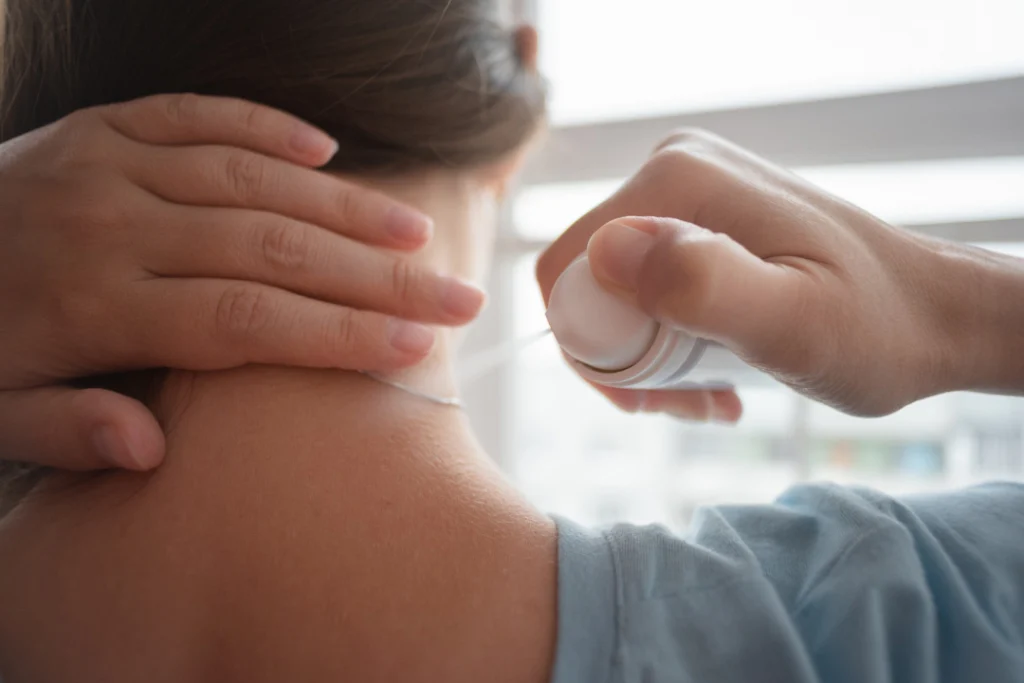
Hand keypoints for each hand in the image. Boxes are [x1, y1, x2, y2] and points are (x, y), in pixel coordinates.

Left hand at [0, 94, 485, 470]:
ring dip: (344, 204)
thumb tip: (153, 448)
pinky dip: (265, 128)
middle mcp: (112, 222)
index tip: (417, 349)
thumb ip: (62, 431)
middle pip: (273, 247)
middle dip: (377, 275)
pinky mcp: (99, 126)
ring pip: (252, 178)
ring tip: (418, 231)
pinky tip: (325, 152)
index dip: (339, 335)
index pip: (245, 319)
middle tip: (459, 295)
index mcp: (92, 302)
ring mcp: (107, 162)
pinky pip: (196, 114)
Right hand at [537, 130, 965, 419]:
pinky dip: (666, 343)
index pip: (565, 270)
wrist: (931, 314)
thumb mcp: (794, 322)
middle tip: (689, 403)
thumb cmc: (877, 330)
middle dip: (625, 361)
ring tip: (709, 397)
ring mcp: (685, 193)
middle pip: (587, 285)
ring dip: (648, 362)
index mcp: (677, 177)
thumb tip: (606, 251)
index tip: (656, 397)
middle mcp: (672, 169)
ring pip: (613, 295)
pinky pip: (644, 288)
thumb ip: (704, 283)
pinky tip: (716, 375)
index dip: (594, 349)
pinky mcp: (697, 220)